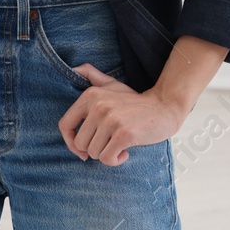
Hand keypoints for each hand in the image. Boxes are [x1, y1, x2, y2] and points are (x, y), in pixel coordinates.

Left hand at [58, 64, 186, 165]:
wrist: (164, 107)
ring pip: (94, 153)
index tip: (81, 149)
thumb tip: (74, 69)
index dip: (70, 142)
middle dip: (94, 149)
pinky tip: (125, 152)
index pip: (65, 124)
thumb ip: (92, 75)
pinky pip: (107, 158)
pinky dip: (116, 160)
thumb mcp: (112, 84)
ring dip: (106, 154)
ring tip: (118, 145)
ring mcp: (111, 120)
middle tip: (109, 143)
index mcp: (90, 95)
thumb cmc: (135, 101)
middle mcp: (98, 106)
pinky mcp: (124, 134)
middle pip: (80, 143)